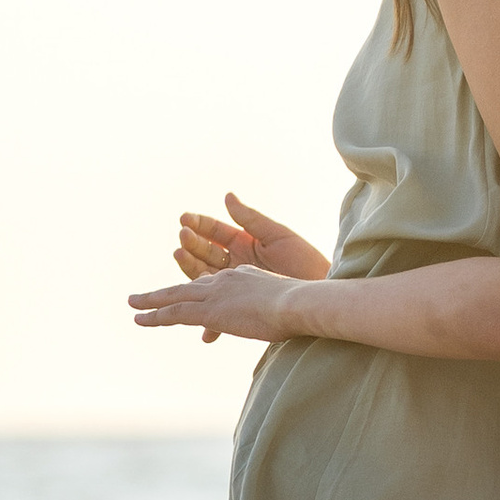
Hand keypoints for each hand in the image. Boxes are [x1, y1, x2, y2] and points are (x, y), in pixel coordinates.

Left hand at [131, 266, 314, 345]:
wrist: (299, 303)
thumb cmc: (300, 310)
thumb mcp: (280, 309)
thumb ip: (269, 314)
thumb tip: (271, 326)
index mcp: (242, 277)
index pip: (212, 286)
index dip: (196, 292)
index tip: (186, 298)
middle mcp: (224, 280)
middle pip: (188, 287)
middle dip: (165, 292)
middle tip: (144, 296)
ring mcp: (215, 293)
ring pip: (174, 297)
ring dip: (151, 301)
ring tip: (133, 304)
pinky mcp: (209, 309)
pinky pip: (174, 312)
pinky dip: (154, 315)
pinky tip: (139, 319)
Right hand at [173, 190, 332, 291]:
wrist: (320, 289)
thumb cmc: (305, 261)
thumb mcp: (278, 235)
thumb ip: (251, 219)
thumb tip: (227, 196)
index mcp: (244, 242)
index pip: (215, 230)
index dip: (199, 224)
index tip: (185, 218)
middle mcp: (235, 261)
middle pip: (205, 250)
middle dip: (191, 242)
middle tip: (183, 235)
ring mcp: (234, 281)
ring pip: (202, 273)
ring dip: (188, 264)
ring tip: (179, 254)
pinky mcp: (236, 303)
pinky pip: (214, 303)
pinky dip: (203, 302)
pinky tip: (191, 293)